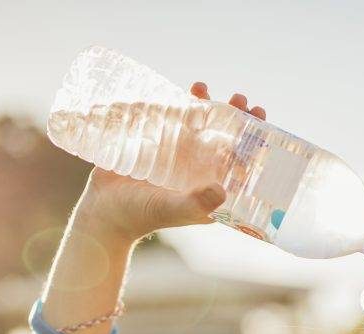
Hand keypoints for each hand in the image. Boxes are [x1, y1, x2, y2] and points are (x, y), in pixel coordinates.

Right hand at [73, 82, 267, 243]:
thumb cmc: (140, 216)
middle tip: (240, 100)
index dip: (254, 142)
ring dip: (207, 105)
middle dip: (235, 117)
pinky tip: (182, 91)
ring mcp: (178, 156)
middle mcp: (199, 170)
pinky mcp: (156, 144)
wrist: (103, 211)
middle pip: (224, 138)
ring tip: (203, 88)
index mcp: (211, 187)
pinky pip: (172, 120)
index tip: (260, 121)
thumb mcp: (171, 210)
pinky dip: (179, 103)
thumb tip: (223, 189)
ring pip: (199, 125)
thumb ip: (196, 203)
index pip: (240, 162)